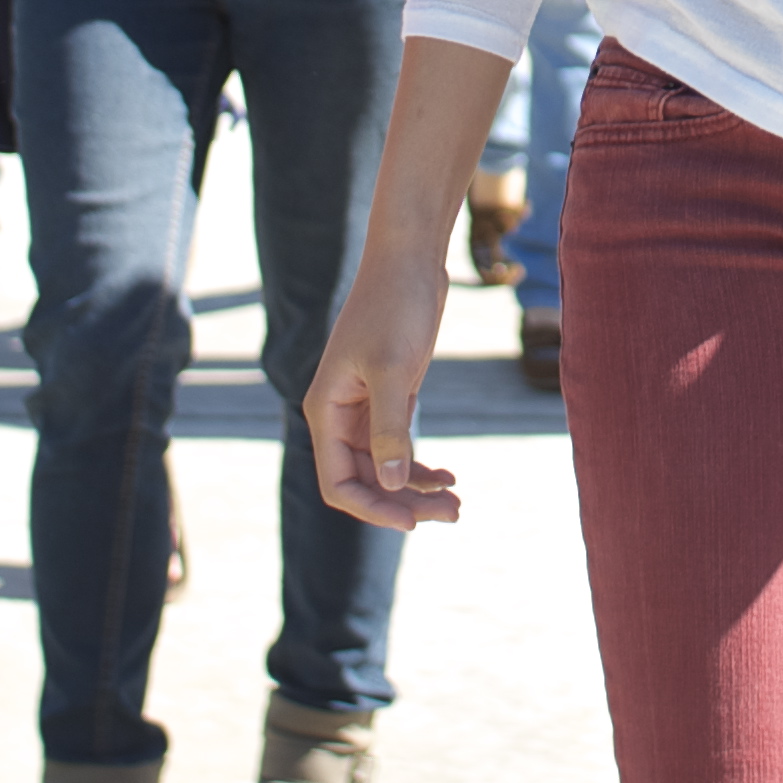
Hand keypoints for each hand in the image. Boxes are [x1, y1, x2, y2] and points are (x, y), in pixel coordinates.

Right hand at [301, 238, 464, 531]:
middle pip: (365, 482)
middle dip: (404, 503)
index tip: (414, 521)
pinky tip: (449, 476)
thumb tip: (392, 484)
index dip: (373, 508)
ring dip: (417, 490)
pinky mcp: (390, 397)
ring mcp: (364, 408)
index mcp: (325, 411)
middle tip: (453, 512)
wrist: (411, 261)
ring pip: (384, 469)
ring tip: (457, 503)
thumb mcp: (393, 369)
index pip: (339, 482)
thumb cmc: (395, 306)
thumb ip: (389, 429)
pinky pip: (398, 448)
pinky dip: (421, 467)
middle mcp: (339, 415)